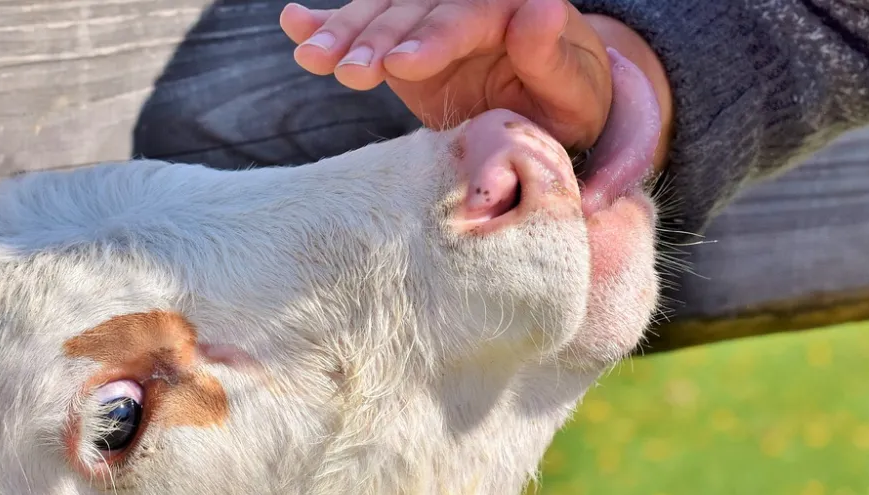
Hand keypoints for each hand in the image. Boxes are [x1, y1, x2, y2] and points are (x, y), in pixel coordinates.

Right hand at [279, 0, 612, 152]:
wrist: (549, 108)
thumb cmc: (568, 102)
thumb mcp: (575, 90)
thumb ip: (552, 56)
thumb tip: (540, 8)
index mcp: (511, 5)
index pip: (466, 15)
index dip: (432, 38)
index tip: (401, 65)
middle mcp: (466, 3)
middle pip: (413, 11)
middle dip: (375, 38)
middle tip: (346, 71)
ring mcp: (430, 18)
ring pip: (382, 15)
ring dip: (344, 35)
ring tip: (313, 59)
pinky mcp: (403, 41)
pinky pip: (366, 25)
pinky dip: (327, 23)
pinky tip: (294, 23)